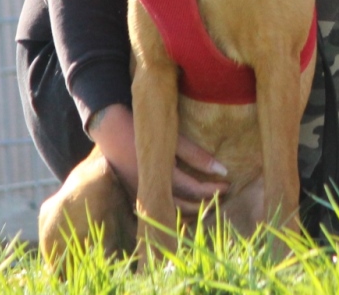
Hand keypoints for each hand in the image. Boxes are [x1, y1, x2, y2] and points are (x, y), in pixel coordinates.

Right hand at [88, 105, 227, 215]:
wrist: (111, 128)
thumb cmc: (145, 128)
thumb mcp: (172, 138)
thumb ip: (196, 155)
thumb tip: (223, 170)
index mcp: (160, 172)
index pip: (192, 188)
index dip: (212, 188)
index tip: (228, 183)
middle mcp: (150, 187)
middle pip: (183, 204)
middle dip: (204, 202)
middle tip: (222, 195)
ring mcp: (140, 192)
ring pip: (169, 211)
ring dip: (191, 210)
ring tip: (208, 203)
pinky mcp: (135, 193)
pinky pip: (159, 208)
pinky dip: (175, 210)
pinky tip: (187, 207)